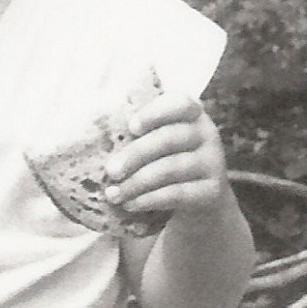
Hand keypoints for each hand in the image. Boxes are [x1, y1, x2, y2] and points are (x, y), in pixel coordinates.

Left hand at [106, 91, 230, 228]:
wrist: (201, 199)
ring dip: (137, 182)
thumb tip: (93, 134)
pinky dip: (150, 199)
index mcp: (192, 113)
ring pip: (171, 169)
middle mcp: (207, 134)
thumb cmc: (168, 160)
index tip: (131, 126)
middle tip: (110, 170)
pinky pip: (178, 194)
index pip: (179, 103)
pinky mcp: (212, 191)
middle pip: (168, 139)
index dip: (154, 113)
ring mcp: (213, 163)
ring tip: (113, 194)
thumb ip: (139, 133)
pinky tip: (131, 204)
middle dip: (135, 154)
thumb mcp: (160, 141)